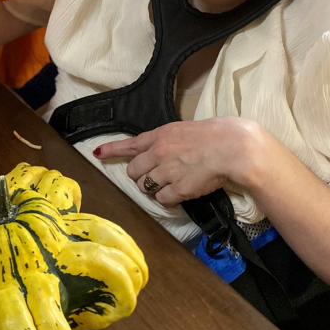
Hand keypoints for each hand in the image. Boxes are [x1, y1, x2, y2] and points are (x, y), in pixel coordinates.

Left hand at [93, 117, 268, 206]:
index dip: (112, 150)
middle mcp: (159, 152)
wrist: (232, 147)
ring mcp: (167, 171)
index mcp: (160, 135)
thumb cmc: (214, 136)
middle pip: (134, 171)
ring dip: (154, 188)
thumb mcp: (183, 130)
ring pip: (146, 186)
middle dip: (140, 176)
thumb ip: (167, 140)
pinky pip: (162, 199)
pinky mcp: (178, 188)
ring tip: (171, 183)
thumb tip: (159, 152)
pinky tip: (179, 193)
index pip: (130, 144)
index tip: (98, 153)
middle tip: (154, 177)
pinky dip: (168, 198)